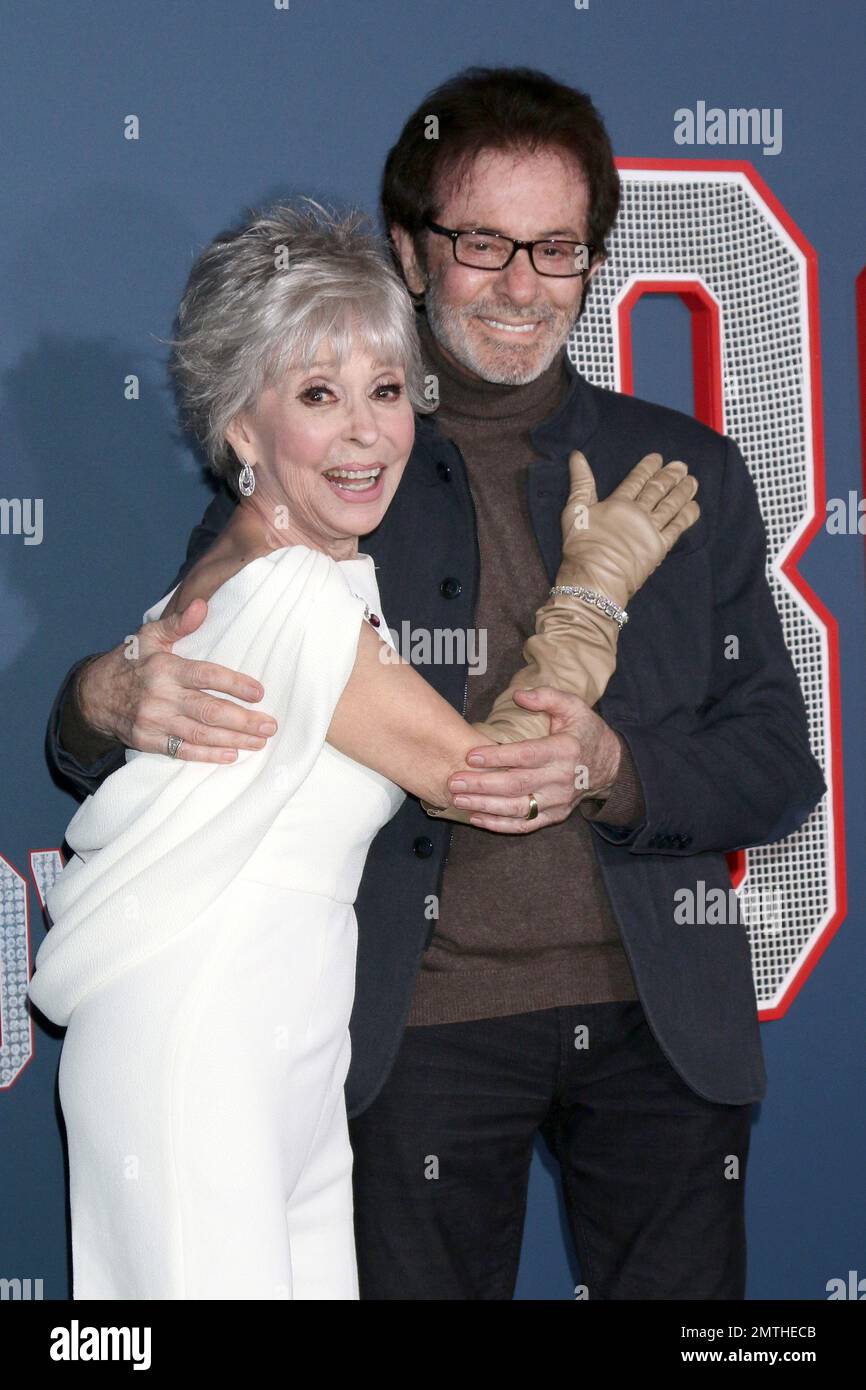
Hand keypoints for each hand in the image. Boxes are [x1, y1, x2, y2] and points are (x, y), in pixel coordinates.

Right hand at [77, 598, 277, 761]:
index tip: (259, 693)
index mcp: (165, 668)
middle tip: (269, 725)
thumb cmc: (129, 662)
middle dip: (243, 720)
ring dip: (233, 740)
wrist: (91, 696)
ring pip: (200, 734)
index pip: (206, 675)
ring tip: (259, 742)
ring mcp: (154, 721)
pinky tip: (231, 755)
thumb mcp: (150, 637)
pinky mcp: (148, 741)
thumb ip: (178, 622)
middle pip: (208, 710)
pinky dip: (208, 755)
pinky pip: (182, 751)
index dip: (234, 684)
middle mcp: (160, 696)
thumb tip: (203, 605)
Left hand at [446, 686, 620, 831]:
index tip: (471, 756)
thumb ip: (547, 697)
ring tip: (459, 799)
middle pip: (516, 784)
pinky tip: (476, 817)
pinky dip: (499, 825)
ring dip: (485, 806)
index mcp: (565, 751)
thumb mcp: (573, 706)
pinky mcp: (555, 816)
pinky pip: (525, 824)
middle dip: (482, 784)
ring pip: (517, 808)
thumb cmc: (585, 732)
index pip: (526, 755)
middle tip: (454, 780)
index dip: (497, 756)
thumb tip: (519, 695)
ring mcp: (558, 801)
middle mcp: (561, 779)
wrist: (610, 766)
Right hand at [557, 449, 699, 606]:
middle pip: (658, 489)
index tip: (658, 458)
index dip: (648, 467)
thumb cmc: (581, 547)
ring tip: (692, 481)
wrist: (595, 578)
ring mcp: (651, 529)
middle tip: (682, 466)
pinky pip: (678, 527)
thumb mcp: (574, 511)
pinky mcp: (660, 547)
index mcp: (618, 503)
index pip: (636, 480)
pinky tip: (694, 507)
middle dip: (670, 476)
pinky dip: (687, 516)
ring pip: (671, 505)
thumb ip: (580, 483)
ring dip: (683, 492)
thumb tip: (577, 455)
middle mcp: (638, 512)